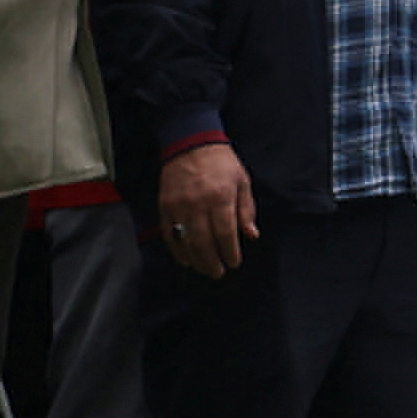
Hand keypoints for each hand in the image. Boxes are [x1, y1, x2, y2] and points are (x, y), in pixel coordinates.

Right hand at [161, 139, 258, 280]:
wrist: (190, 144)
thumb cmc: (222, 163)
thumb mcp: (242, 181)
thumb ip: (246, 210)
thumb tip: (251, 235)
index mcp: (220, 197)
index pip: (225, 233)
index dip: (229, 251)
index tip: (234, 263)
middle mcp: (198, 204)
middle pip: (204, 241)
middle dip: (211, 261)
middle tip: (218, 273)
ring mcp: (179, 207)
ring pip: (186, 241)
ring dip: (195, 259)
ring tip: (203, 269)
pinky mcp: (164, 206)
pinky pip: (169, 233)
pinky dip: (176, 249)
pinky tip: (184, 259)